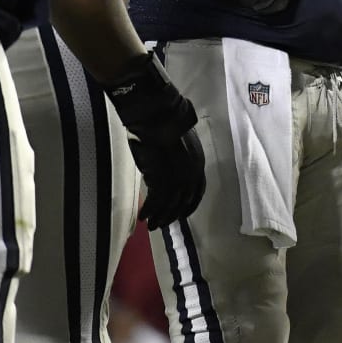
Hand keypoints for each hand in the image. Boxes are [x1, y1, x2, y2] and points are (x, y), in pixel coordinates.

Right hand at [101, 52, 206, 229]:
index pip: (198, 191)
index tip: (181, 214)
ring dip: (161, 216)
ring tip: (152, 225)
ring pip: (171, 204)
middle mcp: (193, 172)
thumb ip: (177, 160)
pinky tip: (143, 216)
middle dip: (173, 215)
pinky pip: (156, 200)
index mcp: (198, 162)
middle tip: (162, 224)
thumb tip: (168, 170)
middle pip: (184, 201)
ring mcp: (179, 176)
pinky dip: (150, 209)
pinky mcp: (163, 177)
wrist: (157, 118)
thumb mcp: (177, 145)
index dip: (190, 204)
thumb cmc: (164, 126)